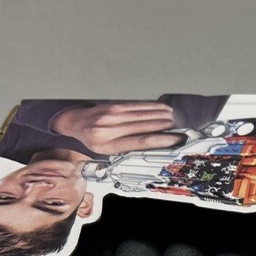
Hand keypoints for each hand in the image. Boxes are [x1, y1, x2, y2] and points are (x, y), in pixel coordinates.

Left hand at [50, 103, 184, 154]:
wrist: (75, 122)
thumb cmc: (93, 140)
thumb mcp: (107, 151)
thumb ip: (127, 147)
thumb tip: (153, 144)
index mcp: (109, 145)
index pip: (140, 142)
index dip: (160, 140)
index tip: (174, 139)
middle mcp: (109, 129)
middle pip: (143, 126)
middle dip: (164, 126)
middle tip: (179, 128)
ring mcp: (111, 115)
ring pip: (142, 114)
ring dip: (160, 115)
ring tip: (174, 118)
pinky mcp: (114, 105)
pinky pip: (136, 105)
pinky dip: (151, 107)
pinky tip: (161, 108)